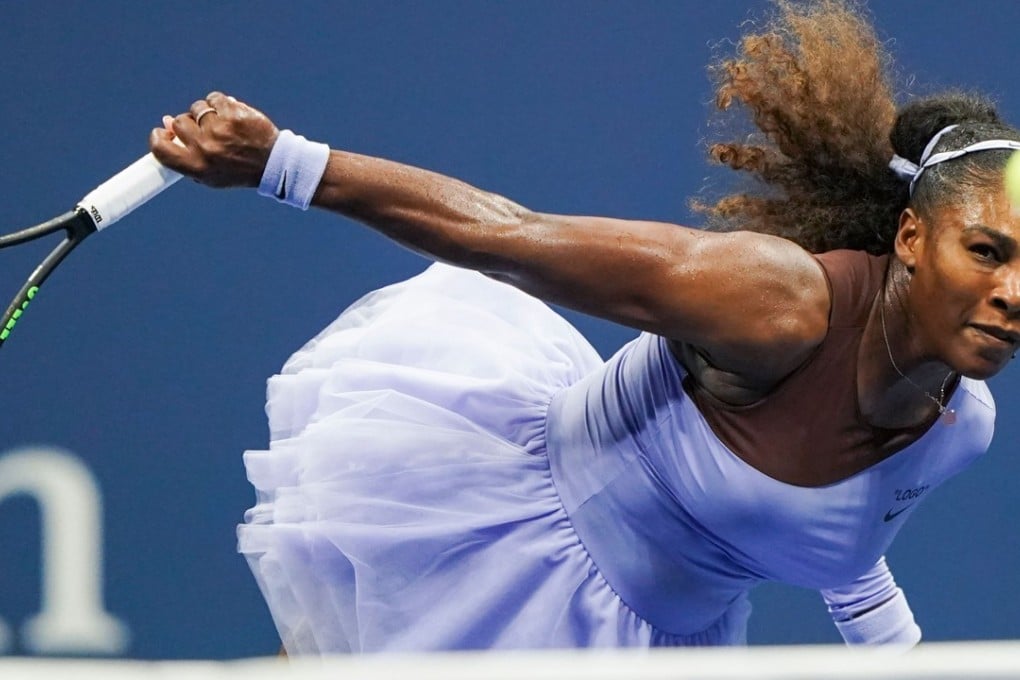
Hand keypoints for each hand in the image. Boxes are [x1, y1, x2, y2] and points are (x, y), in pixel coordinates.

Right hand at [149, 91, 278, 187]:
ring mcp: (219, 129)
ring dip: (205, 113)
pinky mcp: (233, 113)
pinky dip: (220, 103)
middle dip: (188, 124)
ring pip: (196, 108)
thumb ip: (184, 153)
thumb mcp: (209, 173)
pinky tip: (230, 114)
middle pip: (178, 122)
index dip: (157, 137)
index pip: (160, 148)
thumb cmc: (237, 170)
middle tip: (205, 132)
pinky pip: (214, 98)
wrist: (272, 163)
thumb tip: (166, 122)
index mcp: (196, 166)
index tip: (162, 132)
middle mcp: (205, 148)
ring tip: (221, 125)